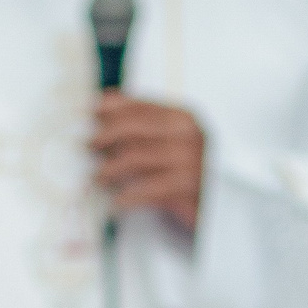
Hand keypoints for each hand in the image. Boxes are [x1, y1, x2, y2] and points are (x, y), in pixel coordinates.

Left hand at [91, 93, 206, 231]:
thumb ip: (143, 121)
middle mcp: (188, 135)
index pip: (139, 106)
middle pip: (134, 129)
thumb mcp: (171, 140)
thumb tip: (106, 99)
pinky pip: (146, 191)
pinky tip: (114, 203)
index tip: (87, 111)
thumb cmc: (190, 172)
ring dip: (110, 169)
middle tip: (87, 145)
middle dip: (105, 136)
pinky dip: (126, 197)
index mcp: (183, 118)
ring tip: (96, 177)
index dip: (111, 108)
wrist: (221, 208)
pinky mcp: (187, 190)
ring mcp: (189, 161)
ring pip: (136, 158)